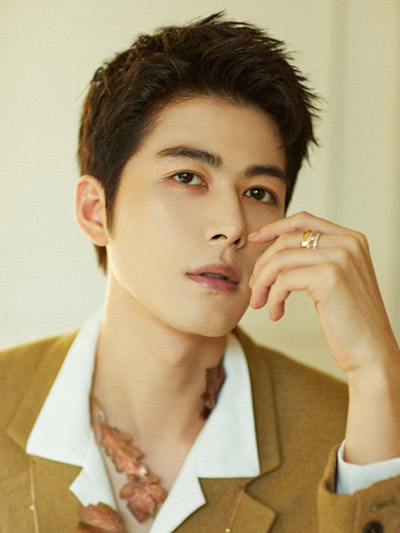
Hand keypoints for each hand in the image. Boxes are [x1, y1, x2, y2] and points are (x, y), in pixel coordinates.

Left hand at [248, 211, 399, 462]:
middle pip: (286, 240)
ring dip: (262, 283)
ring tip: (259, 303)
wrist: (372, 351)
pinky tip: (276, 313)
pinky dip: (272, 298)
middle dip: (263, 263)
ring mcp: (340, 257)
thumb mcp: (337, 280)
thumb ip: (316, 259)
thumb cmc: (351, 321)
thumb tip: (275, 250)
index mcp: (351, 239)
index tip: (254, 240)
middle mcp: (348, 242)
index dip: (274, 227)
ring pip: (280, 260)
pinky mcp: (329, 277)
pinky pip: (283, 281)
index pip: (303, 220)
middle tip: (254, 287)